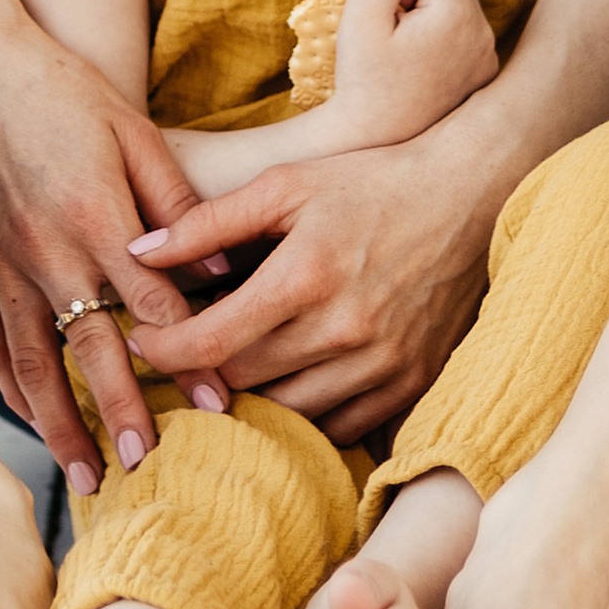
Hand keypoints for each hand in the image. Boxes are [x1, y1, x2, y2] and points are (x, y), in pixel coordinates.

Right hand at [0, 0, 220, 489]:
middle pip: (90, 350)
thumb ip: (180, 204)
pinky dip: (13, 388)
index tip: (222, 403)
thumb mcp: (135, 133)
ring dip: (62, 425)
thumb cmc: (64, 93)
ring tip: (88, 478)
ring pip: (34, 362)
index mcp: (95, 214)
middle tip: (150, 467)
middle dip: (122, 415)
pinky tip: (35, 422)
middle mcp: (45, 250)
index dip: (191, 357)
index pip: (151, 306)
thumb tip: (231, 266)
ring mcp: (1, 263)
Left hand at [124, 118, 510, 445]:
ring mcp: (383, 363)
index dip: (163, 351)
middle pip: (243, 382)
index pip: (210, 343)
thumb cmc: (369, 182)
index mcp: (306, 274)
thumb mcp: (286, 183)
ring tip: (233, 367)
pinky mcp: (411, 383)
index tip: (143, 342)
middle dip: (201, 371)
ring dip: (252, 396)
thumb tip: (139, 252)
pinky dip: (307, 412)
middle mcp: (345, 328)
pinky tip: (290, 380)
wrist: (469, 195)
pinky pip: (340, 426)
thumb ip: (209, 221)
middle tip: (182, 351)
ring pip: (288, 412)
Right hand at [318, 0, 499, 147]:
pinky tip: (417, 71)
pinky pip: (464, 39)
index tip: (393, 7)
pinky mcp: (481, 80)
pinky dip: (441, 44)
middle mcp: (483, 37)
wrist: (374, 142)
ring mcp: (486, 61)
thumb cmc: (363, 80)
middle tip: (392, 33)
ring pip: (458, 11)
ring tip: (403, 55)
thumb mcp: (360, 15)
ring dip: (429, 20)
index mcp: (458, 16)